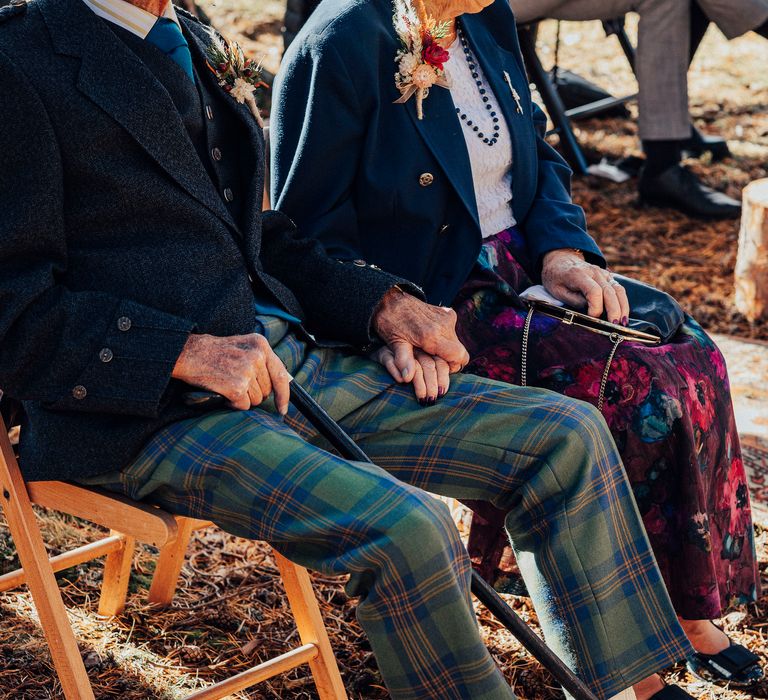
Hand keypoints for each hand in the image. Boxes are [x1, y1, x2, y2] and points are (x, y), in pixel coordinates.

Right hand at [172, 333, 290, 413]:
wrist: (189, 353)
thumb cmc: (215, 352)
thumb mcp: (244, 346)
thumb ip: (263, 360)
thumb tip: (285, 381)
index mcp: (261, 345)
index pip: (281, 375)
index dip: (284, 395)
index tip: (283, 408)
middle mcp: (257, 357)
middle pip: (267, 390)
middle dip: (255, 393)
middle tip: (237, 382)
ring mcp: (247, 372)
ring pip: (256, 400)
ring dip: (243, 398)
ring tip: (228, 383)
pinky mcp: (237, 387)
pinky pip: (243, 405)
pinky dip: (233, 403)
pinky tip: (223, 391)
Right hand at [371, 344, 450, 402]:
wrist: (376, 356)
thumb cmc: (402, 368)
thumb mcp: (420, 372)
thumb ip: (433, 377)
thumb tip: (442, 392)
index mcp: (427, 352)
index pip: (440, 362)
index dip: (443, 378)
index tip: (442, 393)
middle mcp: (415, 349)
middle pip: (428, 364)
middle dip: (431, 384)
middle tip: (431, 400)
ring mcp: (399, 350)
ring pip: (413, 364)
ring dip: (419, 382)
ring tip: (421, 397)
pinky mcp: (383, 353)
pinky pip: (390, 359)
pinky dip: (395, 369)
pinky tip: (401, 381)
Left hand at [372, 288, 469, 374]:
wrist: (390, 298)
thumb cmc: (390, 322)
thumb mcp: (394, 343)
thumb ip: (403, 361)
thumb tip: (406, 379)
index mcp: (432, 336)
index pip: (459, 357)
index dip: (453, 367)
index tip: (440, 368)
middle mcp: (444, 325)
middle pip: (460, 351)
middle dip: (449, 359)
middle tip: (432, 360)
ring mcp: (447, 317)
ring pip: (456, 342)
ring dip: (446, 348)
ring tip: (427, 348)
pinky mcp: (446, 312)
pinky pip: (452, 331)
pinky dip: (444, 338)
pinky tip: (428, 336)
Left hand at [541, 249, 629, 322]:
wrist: (560, 260)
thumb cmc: (556, 278)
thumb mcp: (558, 291)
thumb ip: (575, 301)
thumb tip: (591, 312)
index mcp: (579, 275)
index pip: (594, 291)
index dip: (596, 307)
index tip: (593, 318)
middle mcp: (594, 272)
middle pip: (610, 292)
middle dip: (614, 310)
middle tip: (615, 326)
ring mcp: (603, 273)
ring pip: (618, 290)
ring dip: (623, 307)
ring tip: (623, 322)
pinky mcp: (608, 276)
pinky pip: (619, 289)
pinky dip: (622, 301)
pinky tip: (623, 314)